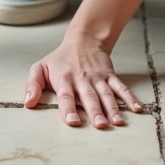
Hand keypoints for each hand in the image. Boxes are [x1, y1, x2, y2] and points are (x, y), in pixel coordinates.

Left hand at [24, 32, 144, 128]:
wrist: (83, 39)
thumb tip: (28, 103)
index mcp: (64, 79)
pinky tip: (136, 109)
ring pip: (106, 94)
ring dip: (113, 108)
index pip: (66, 96)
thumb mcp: (40, 68)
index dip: (68, 109)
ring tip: (118, 122)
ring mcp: (98, 77)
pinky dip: (129, 97)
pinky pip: (120, 87)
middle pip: (89, 97)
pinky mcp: (110, 75)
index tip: (72, 122)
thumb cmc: (59, 60)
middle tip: (100, 126)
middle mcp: (82, 79)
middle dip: (95, 112)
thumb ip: (32, 85)